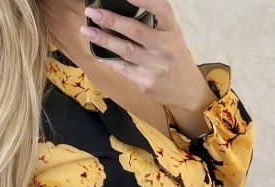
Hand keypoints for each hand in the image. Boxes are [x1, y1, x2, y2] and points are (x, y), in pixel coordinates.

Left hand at [80, 0, 216, 127]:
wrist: (187, 90)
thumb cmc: (175, 57)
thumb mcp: (172, 35)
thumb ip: (154, 22)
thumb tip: (123, 8)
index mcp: (172, 30)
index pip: (161, 9)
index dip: (144, 0)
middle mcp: (165, 47)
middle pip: (135, 30)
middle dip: (111, 20)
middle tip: (92, 12)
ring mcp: (156, 66)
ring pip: (125, 50)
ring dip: (103, 39)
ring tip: (87, 30)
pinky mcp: (147, 82)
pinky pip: (122, 68)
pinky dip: (108, 60)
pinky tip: (97, 53)